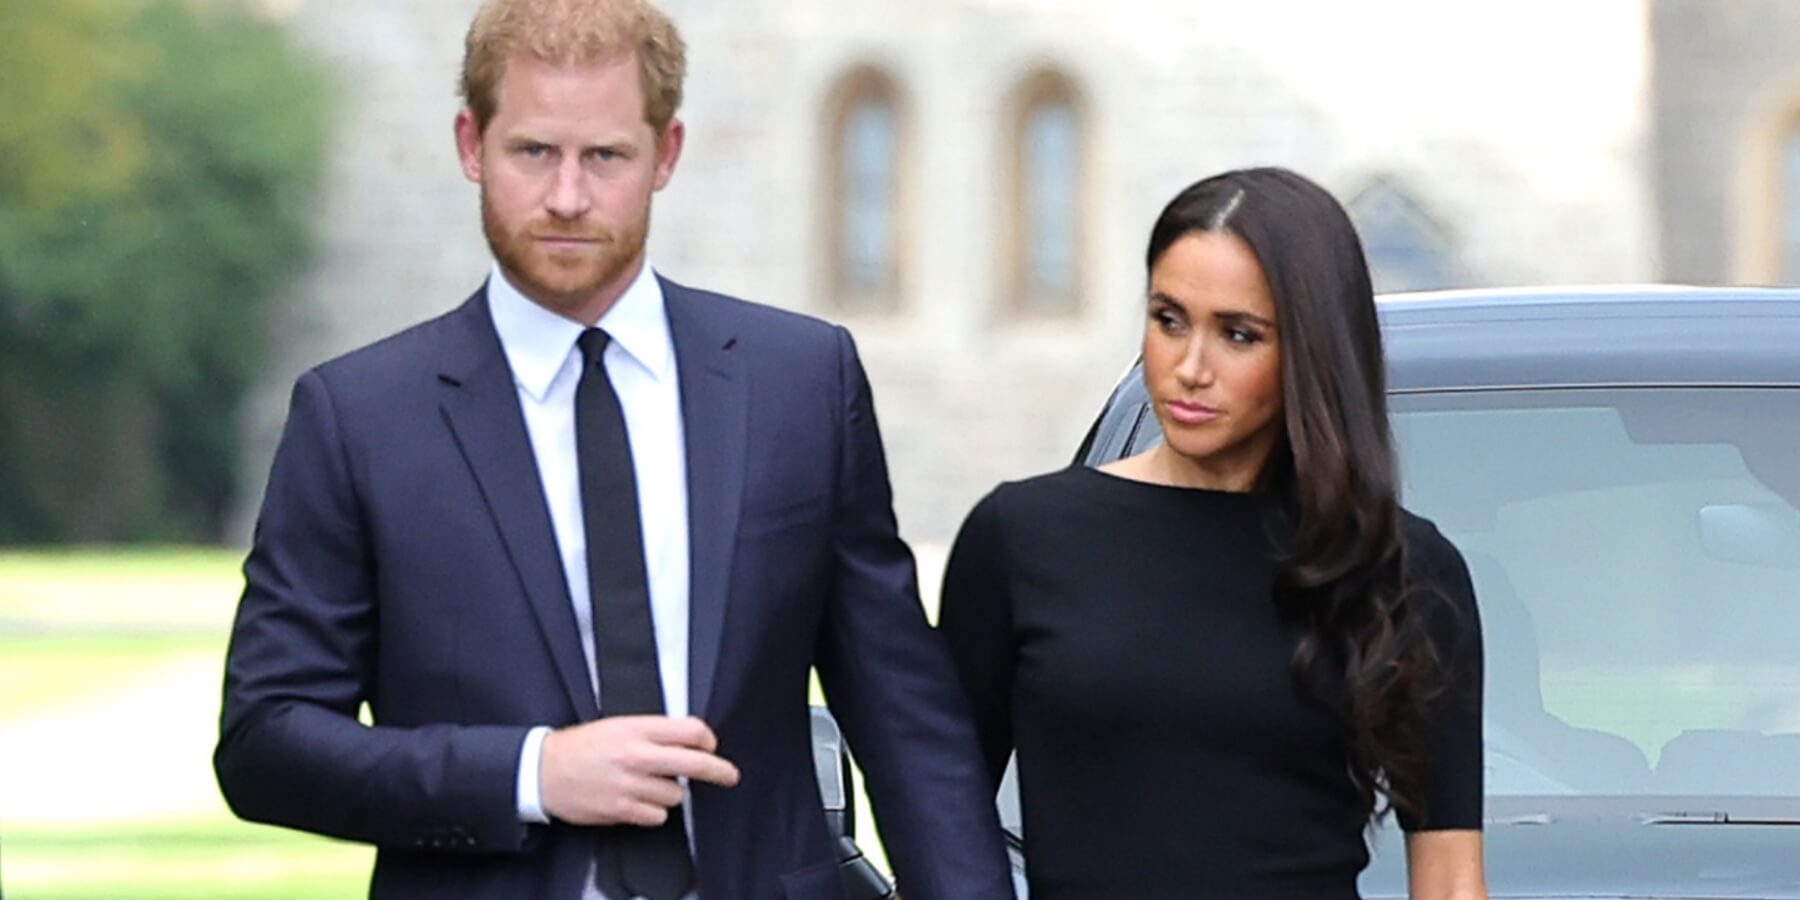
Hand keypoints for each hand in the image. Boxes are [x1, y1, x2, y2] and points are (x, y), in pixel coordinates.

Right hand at [540, 715, 739, 825]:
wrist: (542, 770)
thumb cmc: (581, 746)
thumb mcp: (618, 724)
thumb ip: (653, 731)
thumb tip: (690, 740)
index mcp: (637, 728)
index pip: (691, 730)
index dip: (708, 740)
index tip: (710, 746)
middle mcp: (637, 755)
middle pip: (695, 764)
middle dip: (719, 771)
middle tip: (729, 775)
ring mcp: (630, 784)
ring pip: (676, 795)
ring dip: (669, 792)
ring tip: (648, 785)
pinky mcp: (621, 809)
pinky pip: (657, 816)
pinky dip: (653, 812)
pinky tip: (637, 801)